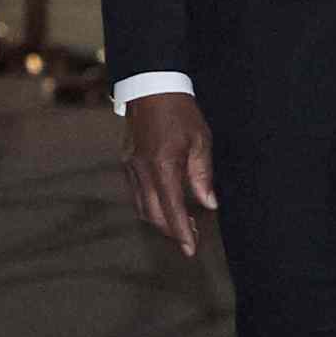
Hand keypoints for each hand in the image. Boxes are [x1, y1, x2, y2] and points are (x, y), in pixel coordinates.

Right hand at [121, 92, 216, 257]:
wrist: (150, 87)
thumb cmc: (180, 111)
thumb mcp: (200, 140)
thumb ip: (202, 175)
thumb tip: (209, 204)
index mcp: (163, 165)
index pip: (172, 209)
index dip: (182, 233)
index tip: (191, 250)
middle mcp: (142, 170)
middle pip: (154, 215)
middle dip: (171, 231)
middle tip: (191, 238)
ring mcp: (130, 167)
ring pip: (141, 207)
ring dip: (160, 220)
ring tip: (181, 224)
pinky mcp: (125, 162)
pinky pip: (136, 194)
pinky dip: (149, 206)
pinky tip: (164, 204)